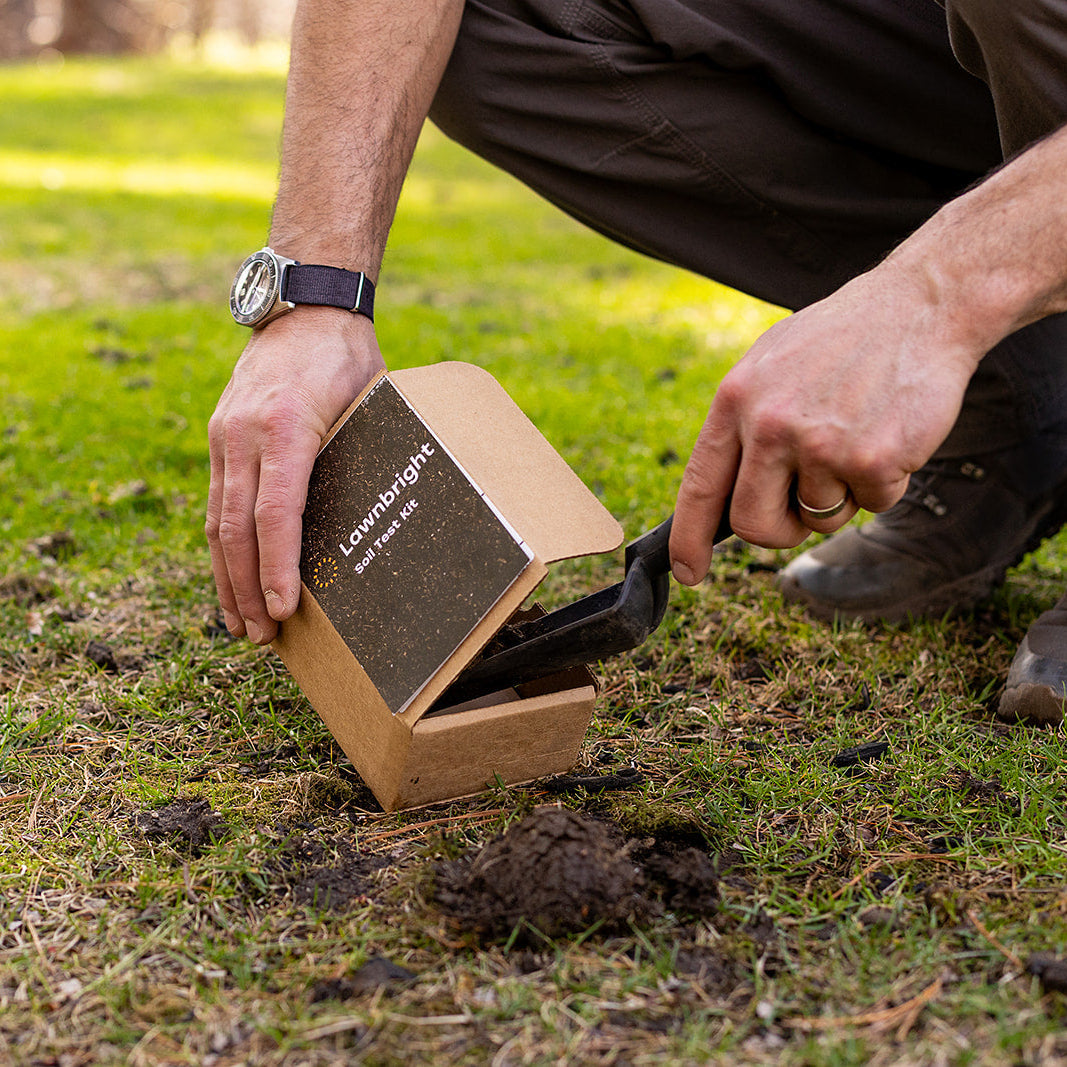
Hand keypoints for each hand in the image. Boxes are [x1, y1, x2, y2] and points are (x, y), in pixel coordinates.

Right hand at [206, 308, 385, 642]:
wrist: (304, 307)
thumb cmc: (348, 356)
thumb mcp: (370, 402)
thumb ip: (365, 456)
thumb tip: (388, 518)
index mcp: (288, 427)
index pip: (276, 515)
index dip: (278, 568)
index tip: (283, 610)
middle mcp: (245, 434)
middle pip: (236, 528)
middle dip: (247, 588)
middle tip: (261, 636)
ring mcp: (226, 435)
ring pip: (216, 521)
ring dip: (226, 577)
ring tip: (239, 624)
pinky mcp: (220, 436)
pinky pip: (215, 501)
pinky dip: (220, 546)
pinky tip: (228, 576)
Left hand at [668, 267, 981, 583]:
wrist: (920, 305)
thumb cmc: (841, 341)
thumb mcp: (770, 367)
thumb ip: (743, 426)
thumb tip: (722, 497)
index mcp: (736, 401)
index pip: (700, 486)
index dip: (689, 537)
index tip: (690, 572)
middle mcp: (769, 425)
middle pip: (754, 525)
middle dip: (779, 530)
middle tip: (803, 510)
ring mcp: (819, 444)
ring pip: (820, 519)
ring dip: (844, 495)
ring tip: (858, 436)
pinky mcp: (871, 459)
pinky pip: (874, 505)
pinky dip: (888, 482)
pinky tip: (891, 433)